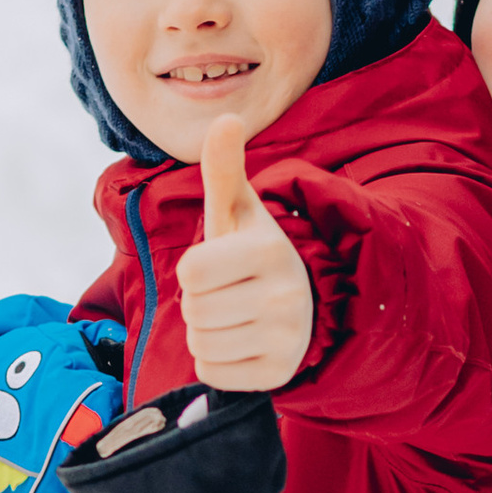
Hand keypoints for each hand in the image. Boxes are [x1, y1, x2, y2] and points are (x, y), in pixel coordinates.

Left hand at [177, 118, 314, 393]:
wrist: (300, 304)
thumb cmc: (250, 251)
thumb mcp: (237, 211)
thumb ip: (224, 169)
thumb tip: (225, 118)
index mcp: (270, 250)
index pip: (191, 273)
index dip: (192, 270)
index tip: (216, 265)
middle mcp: (286, 296)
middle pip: (194, 311)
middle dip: (198, 303)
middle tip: (226, 293)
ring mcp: (287, 339)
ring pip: (201, 344)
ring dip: (204, 332)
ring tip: (232, 316)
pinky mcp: (279, 374)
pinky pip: (212, 373)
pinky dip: (215, 362)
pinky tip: (239, 342)